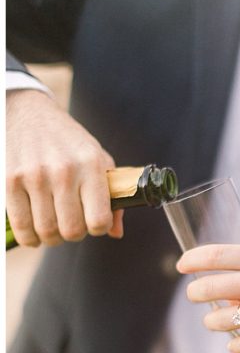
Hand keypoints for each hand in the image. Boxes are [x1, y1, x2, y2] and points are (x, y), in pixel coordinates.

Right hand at [6, 89, 122, 245]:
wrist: (27, 114)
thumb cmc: (69, 141)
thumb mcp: (98, 158)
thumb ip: (112, 194)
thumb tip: (115, 232)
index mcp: (91, 165)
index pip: (99, 219)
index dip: (99, 228)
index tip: (93, 222)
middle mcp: (64, 171)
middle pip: (71, 230)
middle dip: (74, 235)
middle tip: (71, 226)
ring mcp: (34, 176)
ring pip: (46, 231)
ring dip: (52, 238)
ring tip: (53, 229)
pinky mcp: (9, 181)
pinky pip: (21, 225)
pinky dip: (29, 237)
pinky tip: (34, 231)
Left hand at [179, 243, 239, 352]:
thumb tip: (233, 267)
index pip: (217, 255)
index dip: (193, 260)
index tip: (182, 265)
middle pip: (208, 287)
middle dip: (196, 293)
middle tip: (195, 296)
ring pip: (219, 321)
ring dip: (217, 323)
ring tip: (224, 321)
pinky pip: (239, 344)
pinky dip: (238, 343)